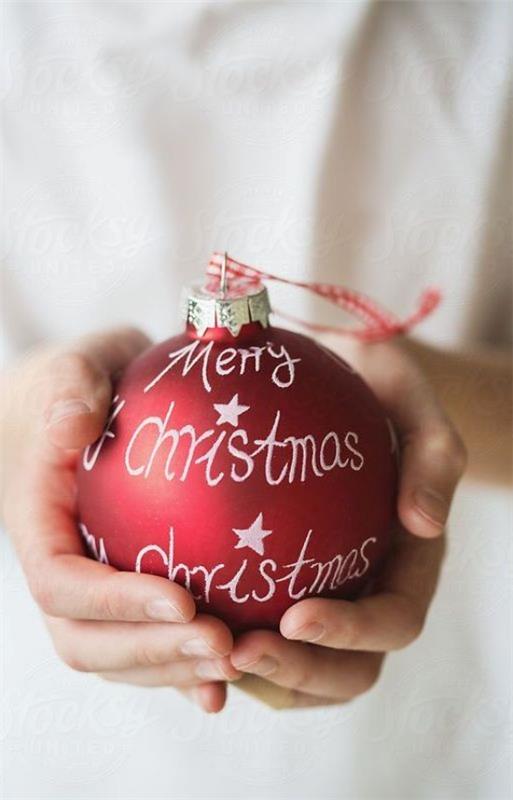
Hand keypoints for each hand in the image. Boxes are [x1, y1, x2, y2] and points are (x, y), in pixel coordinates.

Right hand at [1, 328, 240, 712]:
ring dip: (176, 670)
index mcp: (40, 527)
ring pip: (120, 655)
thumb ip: (69, 389)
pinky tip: (236, 676)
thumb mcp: (74, 369)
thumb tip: (75, 421)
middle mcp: (61, 571)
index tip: (183, 599)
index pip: (62, 584)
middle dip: (153, 653)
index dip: (115, 603)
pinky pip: (152, 642)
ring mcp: (92, 589)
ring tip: (240, 662)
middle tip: (224, 646)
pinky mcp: (127, 593)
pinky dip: (185, 669)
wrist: (83, 407)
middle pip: (88, 641)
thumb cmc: (80, 385)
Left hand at [230, 337, 466, 707]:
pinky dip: (224, 641)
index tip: (294, 616)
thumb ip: (432, 455)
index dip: (351, 633)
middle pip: (348, 668)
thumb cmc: (376, 387)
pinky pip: (256, 627)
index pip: (393, 620)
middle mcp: (369, 592)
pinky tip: (176, 622)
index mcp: (409, 565)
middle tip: (236, 651)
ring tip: (203, 650)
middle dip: (297, 672)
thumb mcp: (412, 400)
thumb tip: (423, 523)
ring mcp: (327, 595)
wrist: (336, 380)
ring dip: (257, 673)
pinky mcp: (282, 585)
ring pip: (300, 667)